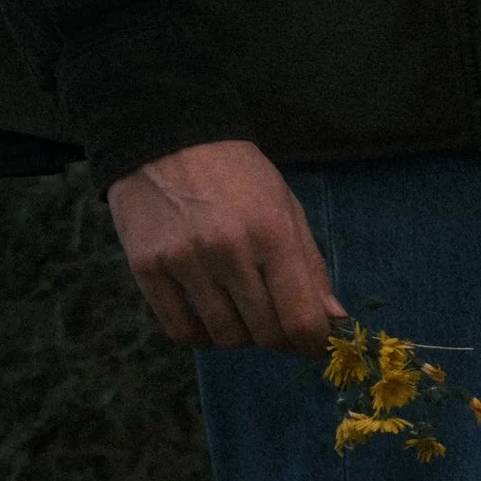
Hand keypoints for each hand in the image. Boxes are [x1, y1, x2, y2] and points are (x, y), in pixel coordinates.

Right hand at [106, 140, 345, 353]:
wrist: (164, 137)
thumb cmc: (237, 174)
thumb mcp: (286, 207)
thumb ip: (310, 267)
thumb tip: (334, 321)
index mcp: (271, 233)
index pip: (301, 320)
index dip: (314, 344)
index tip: (314, 344)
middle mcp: (228, 250)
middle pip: (266, 335)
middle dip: (281, 340)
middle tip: (278, 324)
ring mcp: (184, 260)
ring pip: (226, 337)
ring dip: (242, 336)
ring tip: (242, 312)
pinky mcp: (146, 267)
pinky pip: (181, 331)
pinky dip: (202, 337)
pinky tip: (209, 320)